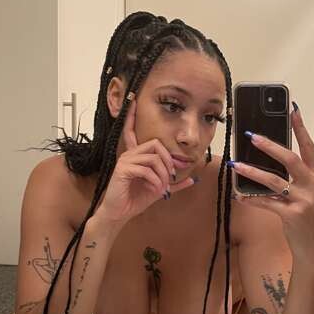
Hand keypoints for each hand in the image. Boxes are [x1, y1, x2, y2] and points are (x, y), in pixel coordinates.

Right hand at [94, 98, 196, 224]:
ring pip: (154, 158)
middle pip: (155, 144)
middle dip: (168, 161)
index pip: (132, 131)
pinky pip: (147, 169)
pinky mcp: (123, 170)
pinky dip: (156, 181)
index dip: (132, 115)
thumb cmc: (136, 199)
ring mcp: (125, 160)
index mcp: (136, 155)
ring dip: (163, 174)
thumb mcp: (159, 189)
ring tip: (162, 188)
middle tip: (171, 177)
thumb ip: (174, 183)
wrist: (120, 213)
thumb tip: (192, 179)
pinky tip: (155, 190)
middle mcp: (129, 154)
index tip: (133, 99)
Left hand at [230, 103, 313, 260]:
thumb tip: (268, 156)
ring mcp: (304, 200)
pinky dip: (251, 197)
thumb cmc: (305, 216)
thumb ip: (293, 176)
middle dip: (270, 146)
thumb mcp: (305, 193)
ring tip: (236, 165)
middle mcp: (313, 186)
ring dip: (252, 171)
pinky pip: (267, 202)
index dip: (300, 128)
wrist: (310, 245)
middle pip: (291, 159)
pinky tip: (239, 194)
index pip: (309, 147)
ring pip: (274, 180)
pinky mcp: (292, 215)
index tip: (292, 111)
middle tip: (251, 135)